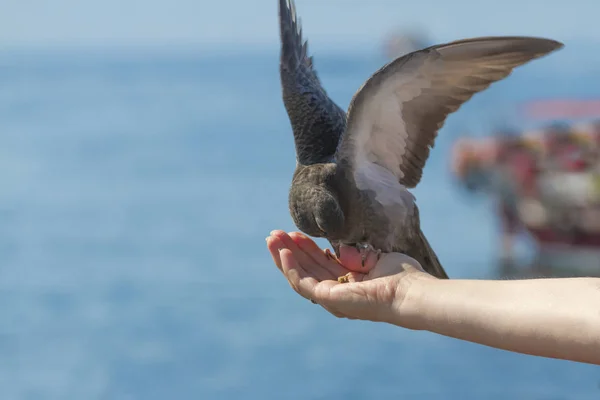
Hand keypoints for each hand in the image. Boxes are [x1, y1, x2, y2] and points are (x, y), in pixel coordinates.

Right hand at [266, 230, 432, 326]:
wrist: (410, 291)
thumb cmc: (400, 276)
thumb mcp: (372, 257)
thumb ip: (354, 254)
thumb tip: (341, 249)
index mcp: (347, 283)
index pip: (319, 263)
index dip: (305, 247)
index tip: (294, 232)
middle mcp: (336, 292)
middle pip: (305, 268)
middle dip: (289, 250)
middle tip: (275, 234)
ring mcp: (331, 298)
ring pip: (299, 275)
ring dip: (284, 257)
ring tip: (273, 239)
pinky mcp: (328, 299)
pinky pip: (302, 282)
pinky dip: (291, 267)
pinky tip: (284, 251)